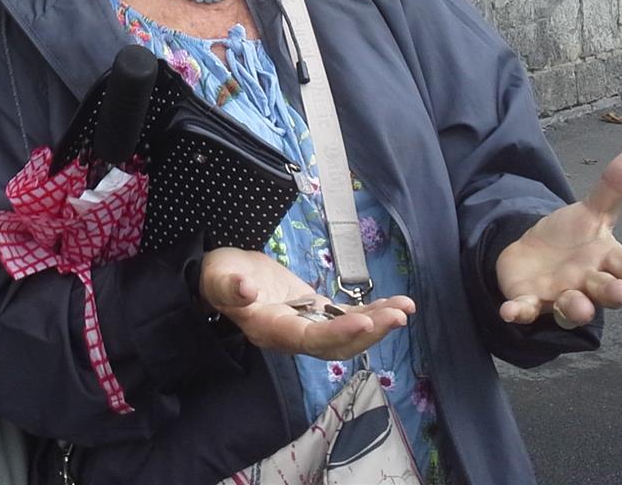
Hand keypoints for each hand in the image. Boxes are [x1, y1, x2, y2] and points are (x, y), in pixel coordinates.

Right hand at [200, 247, 414, 359]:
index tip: (365, 321)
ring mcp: (307, 326)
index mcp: (271, 330)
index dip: (338, 332)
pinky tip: (394, 305)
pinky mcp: (315, 313)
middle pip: (337, 344)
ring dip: (377, 324)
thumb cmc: (218, 277)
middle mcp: (293, 336)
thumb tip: (245, 289)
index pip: (310, 338)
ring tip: (404, 308)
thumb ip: (230, 286)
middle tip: (398, 315)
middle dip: (370, 332)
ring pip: (347, 335)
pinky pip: (346, 318)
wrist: (223, 278)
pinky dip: (371, 313)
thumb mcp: (218, 277)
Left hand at [495, 146, 621, 327]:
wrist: (534, 255)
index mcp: (607, 261)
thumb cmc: (572, 238)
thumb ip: (612, 187)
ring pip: (572, 308)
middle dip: (613, 293)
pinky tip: (511, 311)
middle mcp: (588, 284)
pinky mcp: (531, 301)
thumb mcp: (591, 212)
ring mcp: (561, 295)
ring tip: (580, 306)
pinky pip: (527, 310)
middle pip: (605, 291)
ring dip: (576, 308)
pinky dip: (521, 311)